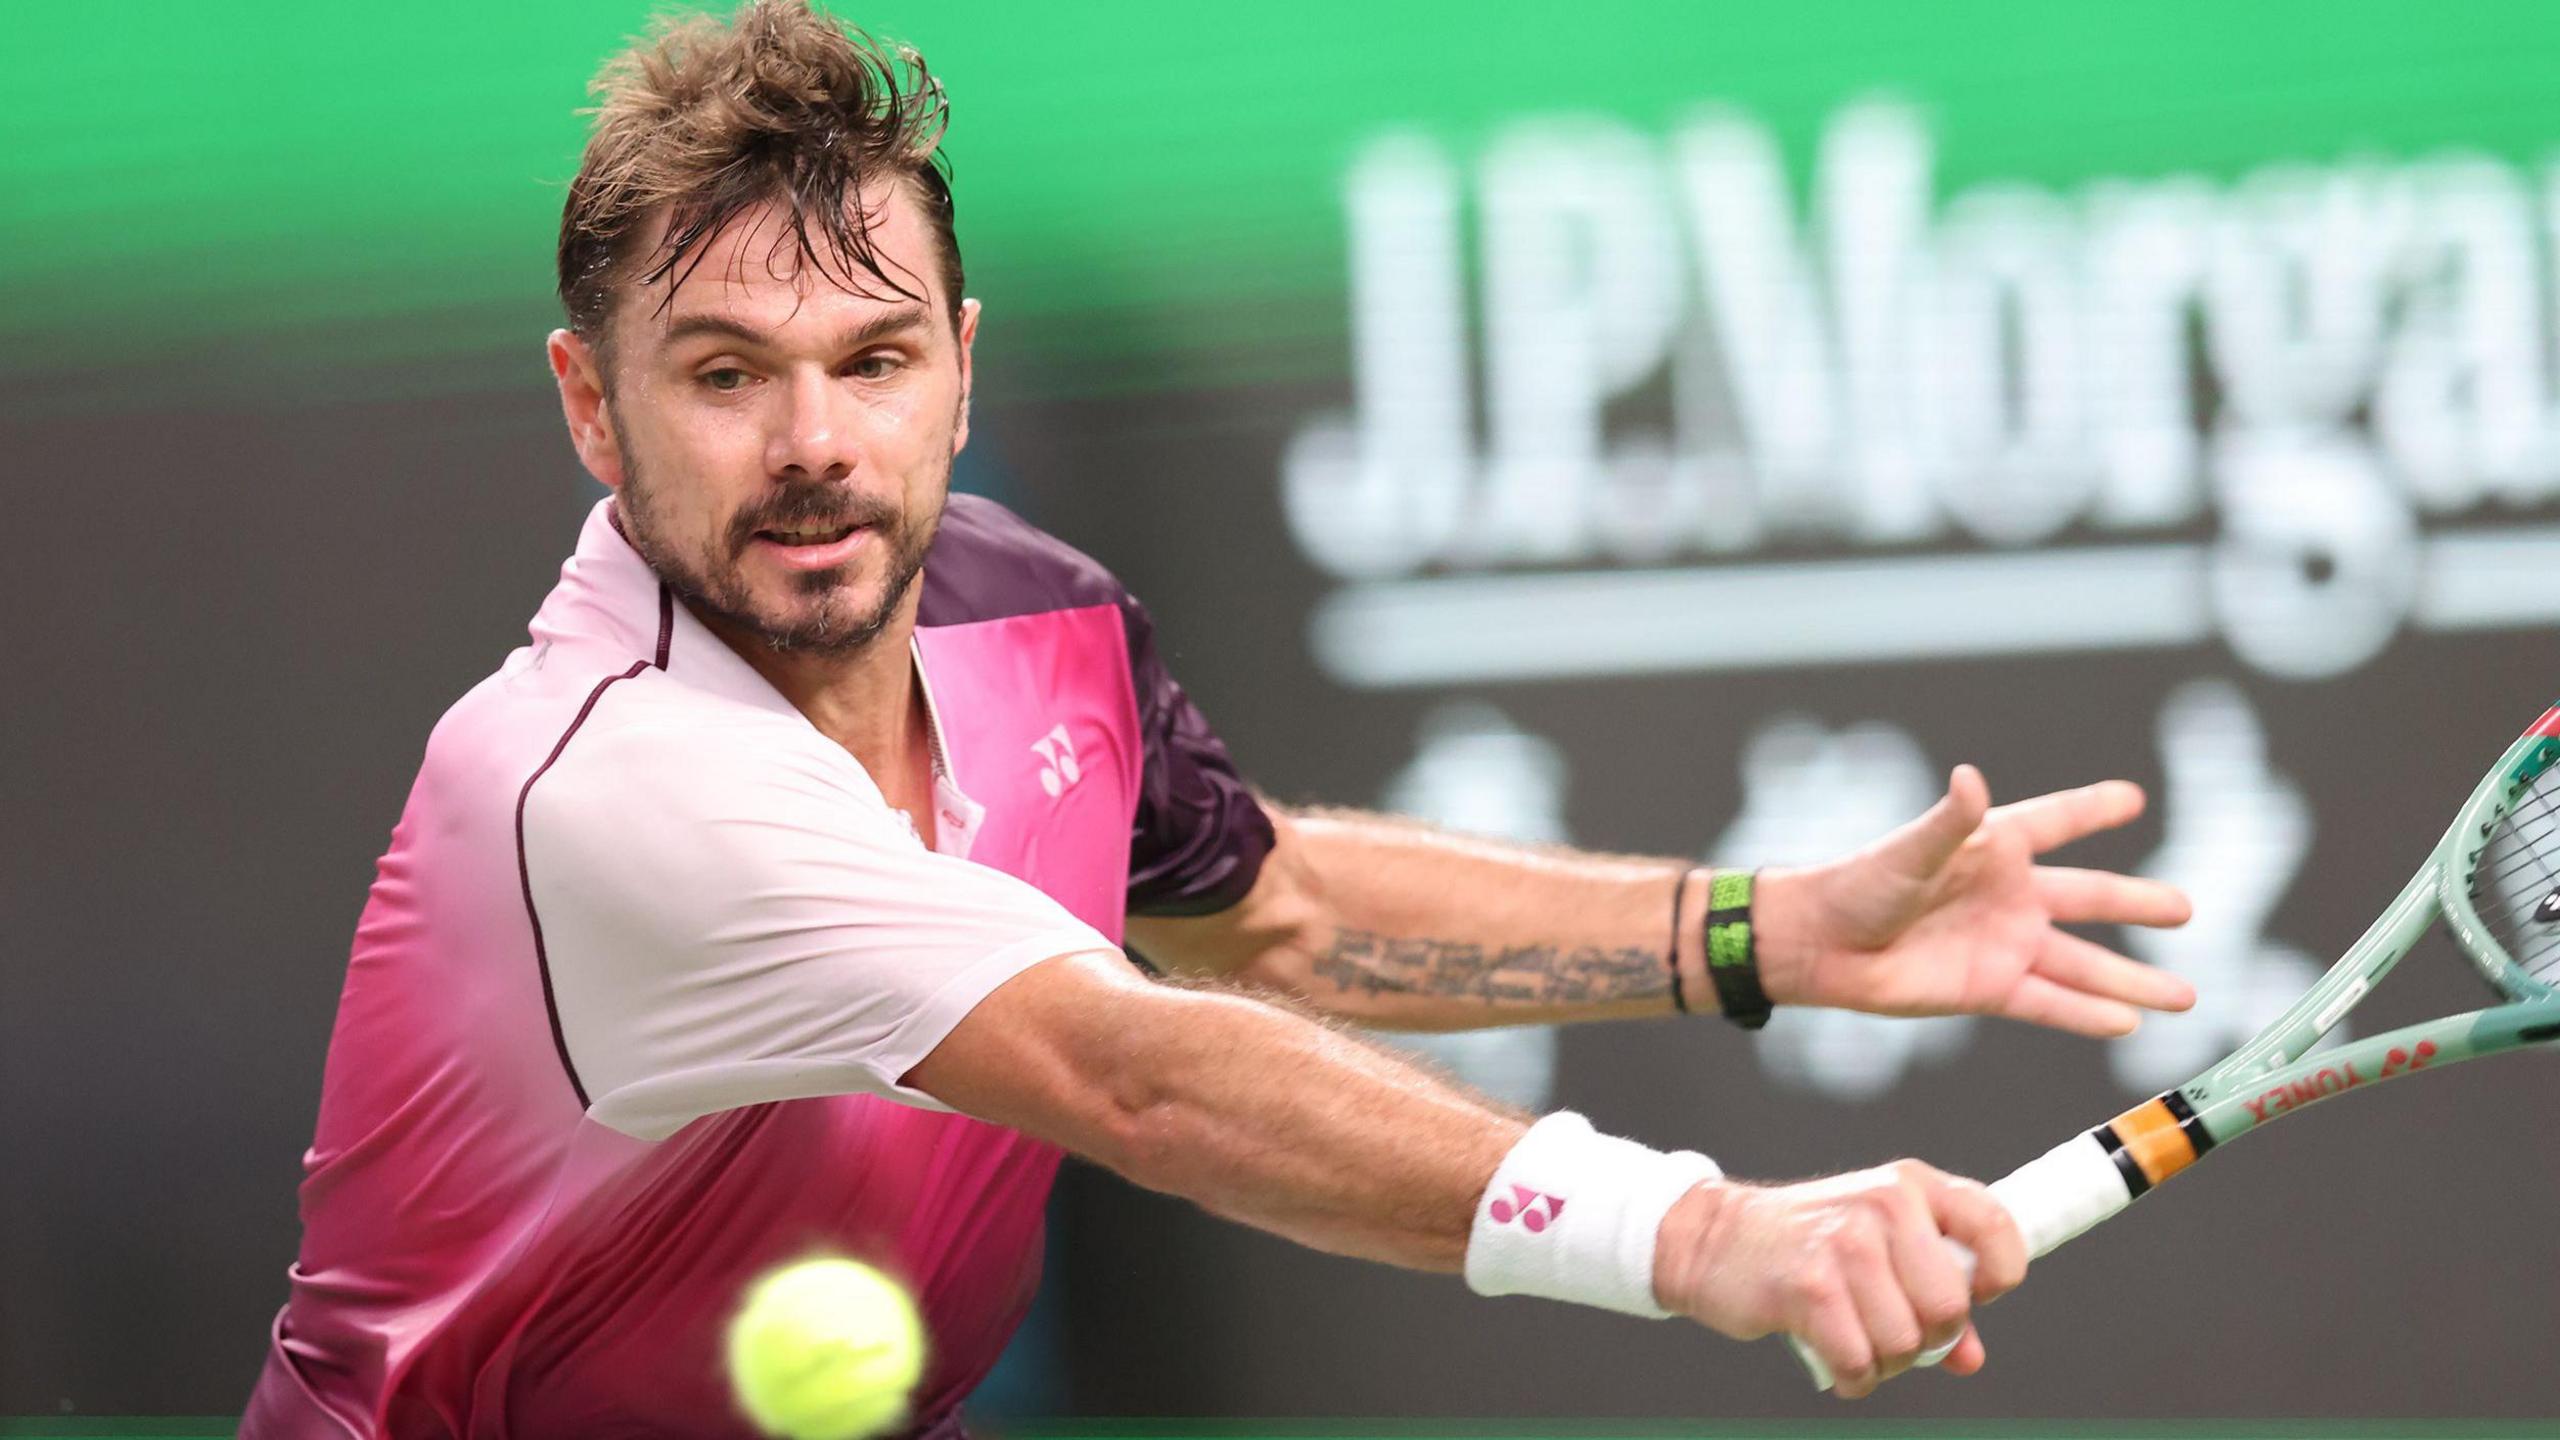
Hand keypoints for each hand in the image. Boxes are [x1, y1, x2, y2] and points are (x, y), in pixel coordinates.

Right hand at [1652, 1161, 2026, 1398]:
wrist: (1713, 1238)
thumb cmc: (1801, 1243)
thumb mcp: (1874, 1244)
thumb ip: (1927, 1292)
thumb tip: (1970, 1356)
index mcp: (1909, 1185)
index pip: (1996, 1227)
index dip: (1996, 1278)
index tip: (1971, 1299)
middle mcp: (1884, 1204)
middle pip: (1950, 1305)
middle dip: (1929, 1338)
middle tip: (1895, 1333)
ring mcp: (1846, 1243)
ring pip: (1906, 1342)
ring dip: (1886, 1362)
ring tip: (1857, 1342)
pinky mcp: (1810, 1286)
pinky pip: (1860, 1360)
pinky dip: (1853, 1377)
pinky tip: (1837, 1361)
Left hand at [1751, 767, 2195, 1035]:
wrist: (1824, 947)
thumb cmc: (1861, 885)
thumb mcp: (1909, 851)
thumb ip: (1949, 821)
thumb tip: (1970, 778)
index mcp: (1993, 847)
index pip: (2057, 822)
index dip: (2092, 809)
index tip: (2132, 798)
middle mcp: (2010, 896)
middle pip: (2090, 899)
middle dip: (2138, 904)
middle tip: (2187, 909)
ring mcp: (2006, 944)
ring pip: (2084, 964)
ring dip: (2133, 980)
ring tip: (2186, 996)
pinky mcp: (1992, 989)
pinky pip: (2052, 1003)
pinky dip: (2089, 1014)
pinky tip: (2129, 1022)